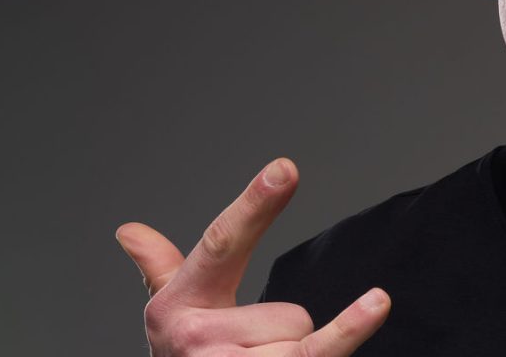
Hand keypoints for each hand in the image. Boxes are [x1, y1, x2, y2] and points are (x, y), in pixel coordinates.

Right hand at [116, 159, 390, 355]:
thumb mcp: (173, 315)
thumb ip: (160, 268)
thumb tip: (129, 230)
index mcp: (176, 306)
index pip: (222, 244)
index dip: (254, 206)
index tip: (285, 167)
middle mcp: (194, 339)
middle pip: (290, 313)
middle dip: (284, 334)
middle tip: (250, 355)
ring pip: (304, 338)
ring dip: (295, 356)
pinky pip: (320, 353)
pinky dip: (349, 332)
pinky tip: (376, 304)